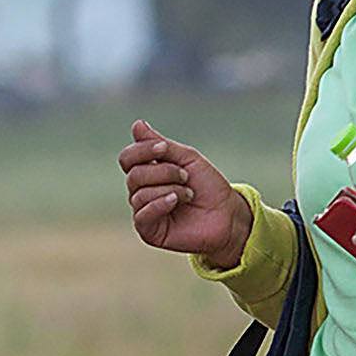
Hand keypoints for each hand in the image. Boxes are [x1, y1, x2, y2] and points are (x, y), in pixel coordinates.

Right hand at [122, 122, 252, 265]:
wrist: (227, 214)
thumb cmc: (208, 186)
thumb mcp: (187, 158)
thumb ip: (160, 144)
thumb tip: (137, 125)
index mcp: (148, 172)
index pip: (127, 158)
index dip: (142, 150)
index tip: (164, 149)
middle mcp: (142, 191)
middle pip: (134, 175)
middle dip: (164, 172)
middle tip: (186, 177)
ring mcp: (144, 211)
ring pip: (139, 194)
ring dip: (170, 189)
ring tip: (188, 194)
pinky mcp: (149, 231)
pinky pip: (142, 215)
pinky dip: (160, 204)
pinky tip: (176, 202)